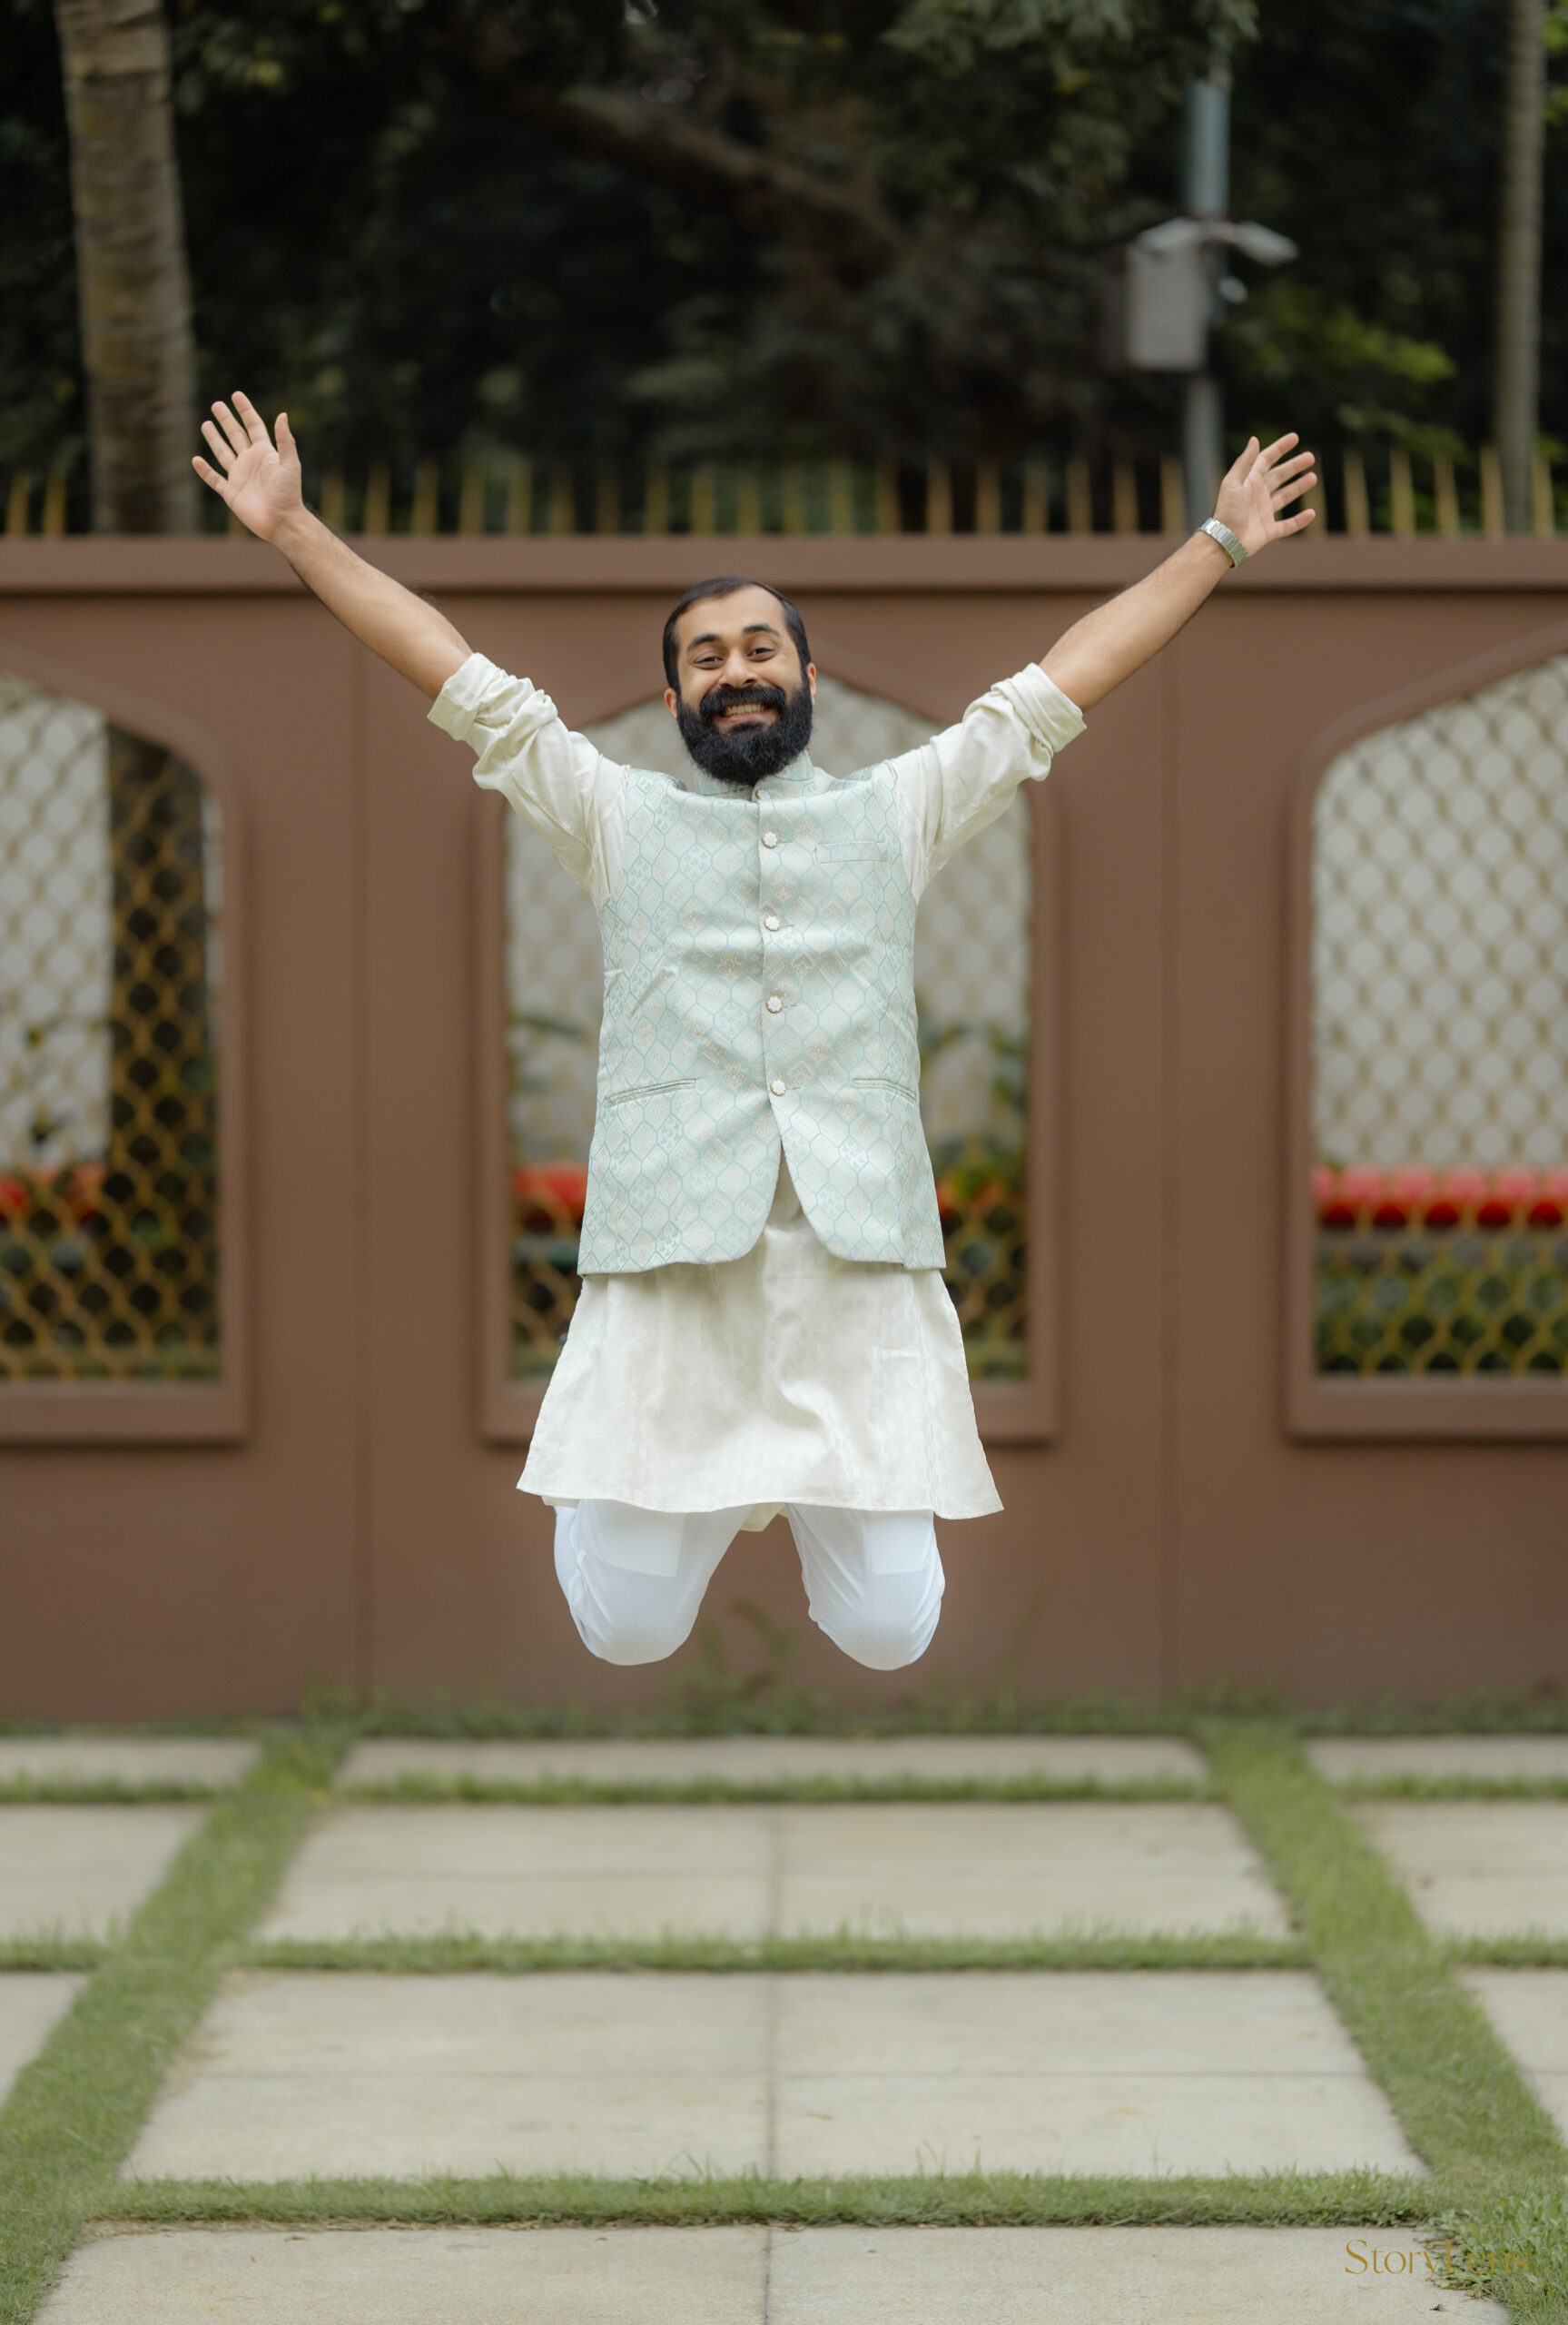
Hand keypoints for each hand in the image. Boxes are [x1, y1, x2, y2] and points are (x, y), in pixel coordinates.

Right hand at [192, 393, 304, 542]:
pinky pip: (215, 479)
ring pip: (223, 453)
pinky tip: (196, 460)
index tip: (236, 395)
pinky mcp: (231, 493)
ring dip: (214, 439)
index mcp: (265, 453)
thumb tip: (283, 414)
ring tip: (205, 423)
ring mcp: (240, 477)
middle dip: (226, 420)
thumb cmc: (289, 493)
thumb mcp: (289, 464)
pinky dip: (205, 470)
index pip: (253, 426)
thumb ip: (285, 441)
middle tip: (217, 405)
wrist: (282, 522)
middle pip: (236, 436)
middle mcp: (251, 462)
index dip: (245, 410)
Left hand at [1213, 432, 1316, 556]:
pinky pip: (1288, 526)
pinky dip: (1299, 521)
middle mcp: (1258, 495)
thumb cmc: (1227, 511)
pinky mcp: (1269, 531)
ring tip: (1313, 478)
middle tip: (1310, 457)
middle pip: (1279, 476)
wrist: (1225, 541)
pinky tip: (1311, 513)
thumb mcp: (1233, 483)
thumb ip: (1245, 462)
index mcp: (1249, 482)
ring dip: (1299, 487)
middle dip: (1294, 466)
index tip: (1295, 437)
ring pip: (1285, 497)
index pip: (1267, 460)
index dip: (1280, 448)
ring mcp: (1264, 513)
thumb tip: (1254, 439)